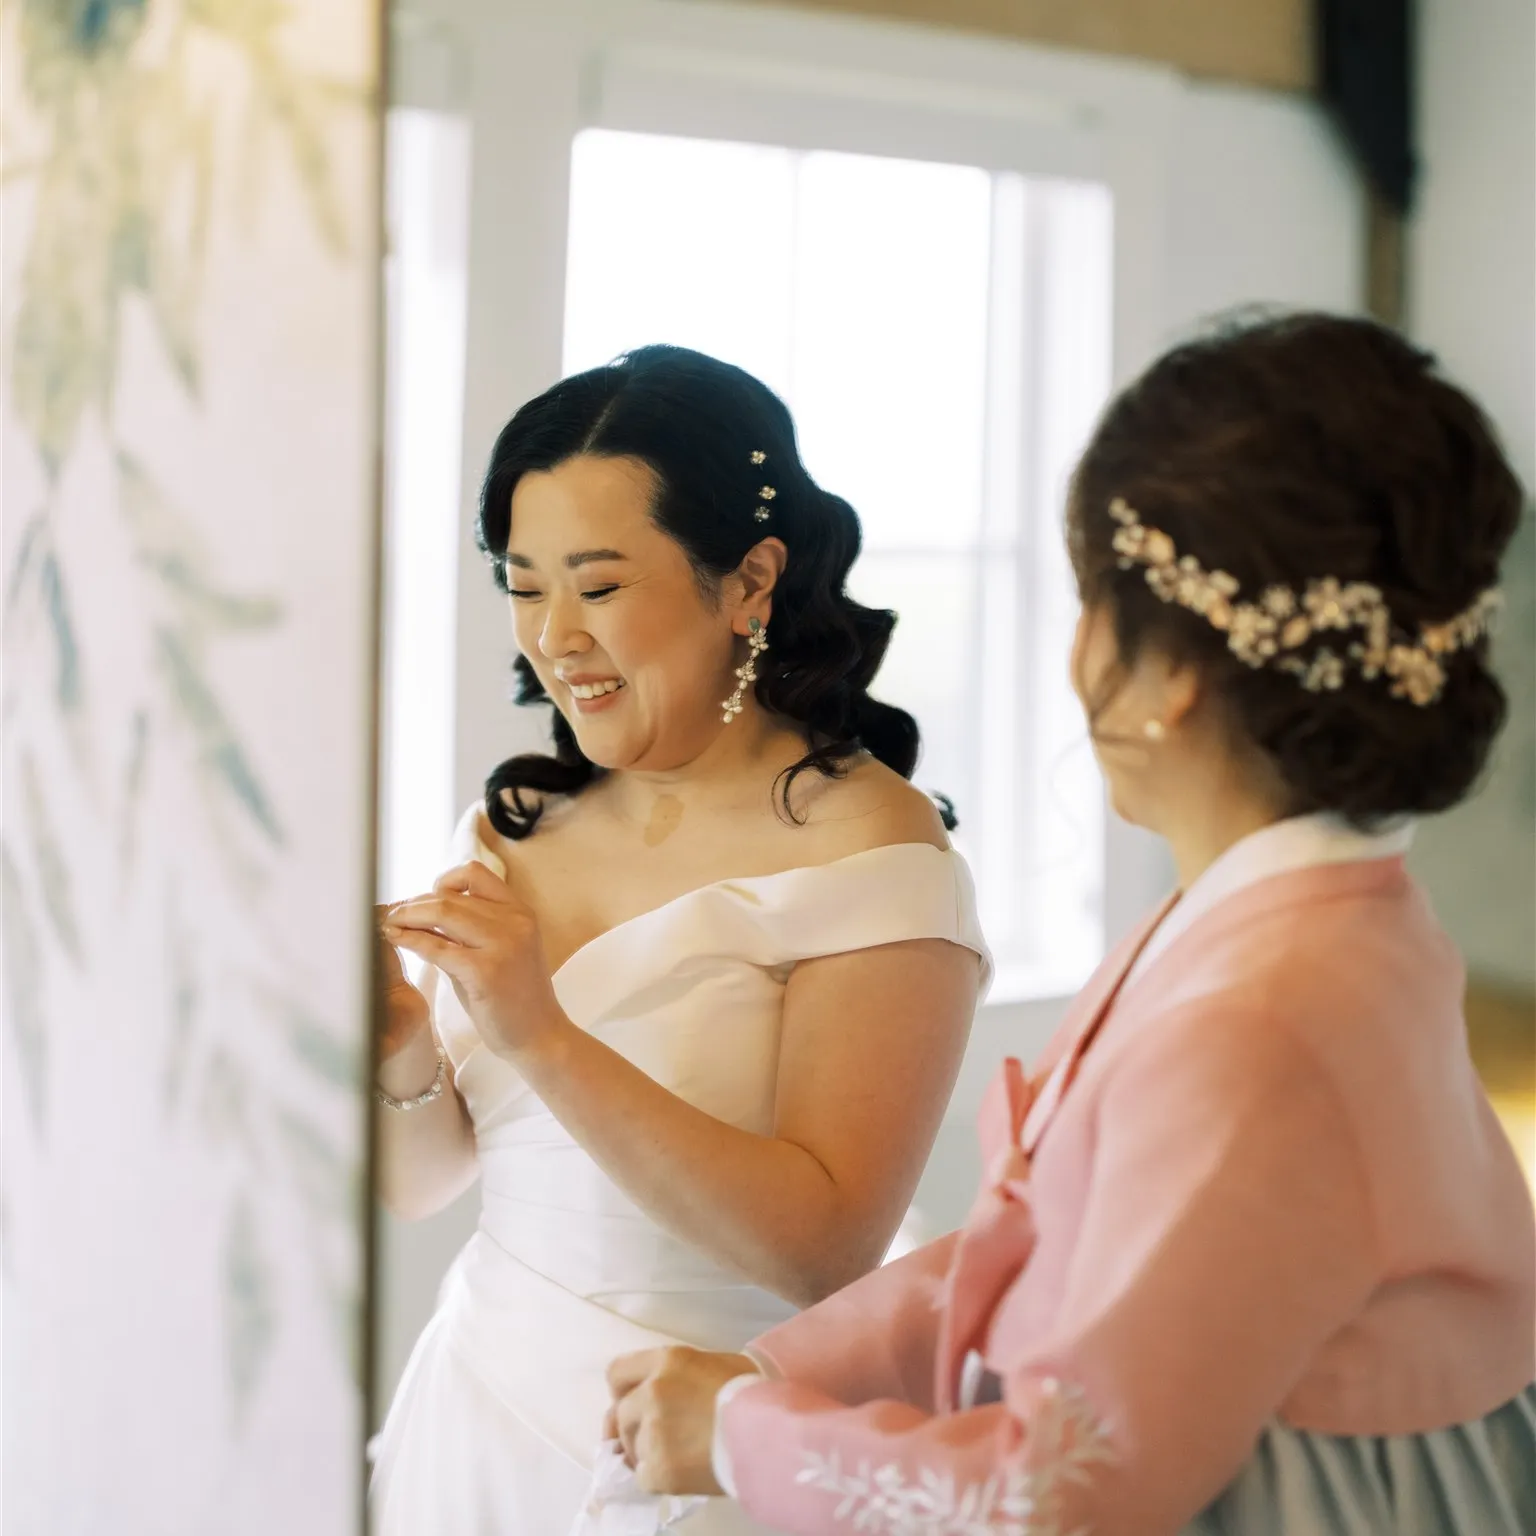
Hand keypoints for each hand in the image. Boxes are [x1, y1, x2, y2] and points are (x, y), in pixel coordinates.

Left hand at [381, 864, 566, 1062]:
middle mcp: (514, 921)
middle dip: (414, 903)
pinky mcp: (485, 971)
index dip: (442, 882)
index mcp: (519, 912)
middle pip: (451, 895)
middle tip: (394, 915)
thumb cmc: (513, 996)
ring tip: (390, 925)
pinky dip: (411, 940)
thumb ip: (469, 928)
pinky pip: (437, 947)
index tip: (425, 901)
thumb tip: (424, 911)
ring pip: (442, 912)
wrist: (539, 1035)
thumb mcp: (499, 950)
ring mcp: (502, 945)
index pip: (474, 874)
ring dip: (408, 916)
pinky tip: (397, 940)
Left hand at [604, 1347, 757, 1495]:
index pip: (617, 1373)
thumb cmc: (752, 1389)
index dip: (623, 1391)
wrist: (771, 1430)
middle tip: (662, 1437)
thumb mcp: (712, 1364)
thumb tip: (657, 1396)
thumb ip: (676, 1376)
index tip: (633, 1404)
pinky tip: (681, 1472)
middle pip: (621, 1414)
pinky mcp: (659, 1469)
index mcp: (665, 1361)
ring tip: (679, 1455)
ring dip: (648, 1452)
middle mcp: (651, 1392)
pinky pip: (642, 1476)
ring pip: (632, 1447)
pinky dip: (657, 1477)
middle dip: (636, 1426)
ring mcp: (652, 1432)